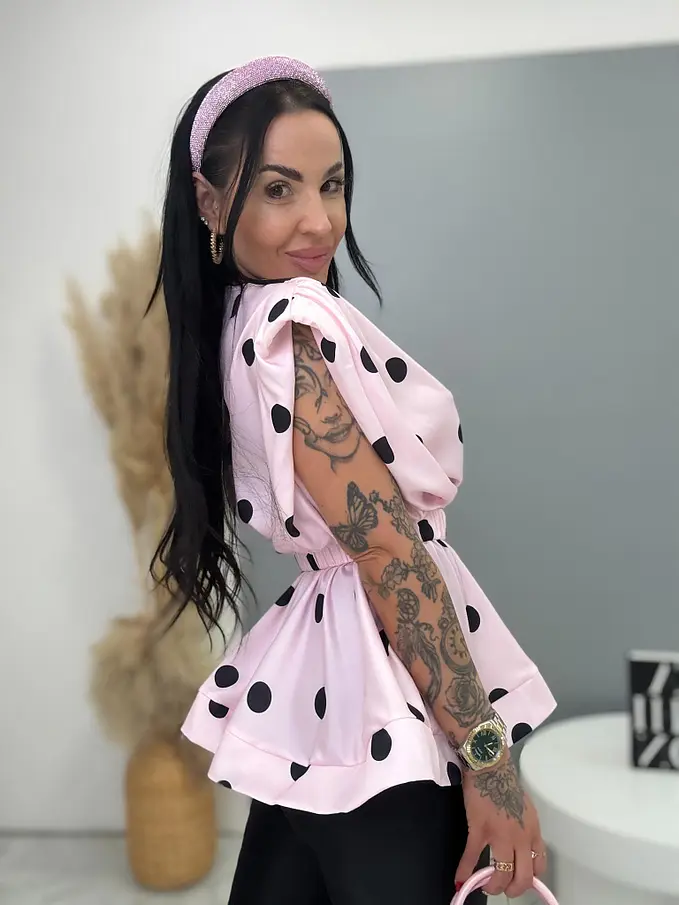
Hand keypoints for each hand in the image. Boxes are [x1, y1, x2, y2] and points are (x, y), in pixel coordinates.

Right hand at [455, 755, 546, 897]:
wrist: (489, 766)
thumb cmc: (505, 783)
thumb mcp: (524, 809)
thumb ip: (524, 829)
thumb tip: (518, 846)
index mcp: (533, 831)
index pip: (539, 865)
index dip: (529, 878)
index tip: (519, 880)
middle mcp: (521, 837)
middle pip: (523, 877)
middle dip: (512, 889)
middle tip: (502, 889)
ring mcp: (501, 835)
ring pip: (502, 874)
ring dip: (492, 886)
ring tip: (484, 887)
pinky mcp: (480, 829)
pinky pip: (473, 857)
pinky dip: (466, 872)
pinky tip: (461, 879)